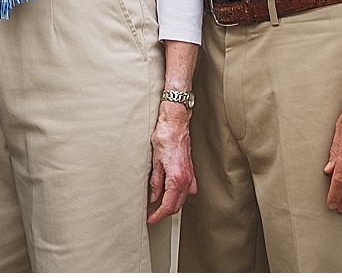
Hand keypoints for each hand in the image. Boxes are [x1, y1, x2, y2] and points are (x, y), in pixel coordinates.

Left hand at [146, 101, 196, 222]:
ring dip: (172, 204)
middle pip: (177, 205)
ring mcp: (190, 174)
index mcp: (176, 178)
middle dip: (164, 213)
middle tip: (152, 214)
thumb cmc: (165, 136)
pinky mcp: (190, 170)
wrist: (176, 122)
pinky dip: (180, 195)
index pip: (168, 205)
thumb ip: (155, 182)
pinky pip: (188, 189)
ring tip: (159, 205)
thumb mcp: (155, 161)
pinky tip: (173, 192)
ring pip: (183, 198)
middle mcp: (186, 179)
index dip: (158, 215)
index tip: (150, 218)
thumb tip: (153, 197)